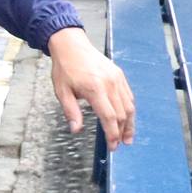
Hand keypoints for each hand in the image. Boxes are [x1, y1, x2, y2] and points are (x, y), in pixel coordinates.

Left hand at [48, 28, 136, 149]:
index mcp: (95, 89)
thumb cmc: (65, 68)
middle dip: (122, 132)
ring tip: (128, 136)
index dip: (112, 135)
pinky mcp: (120, 75)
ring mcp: (117, 79)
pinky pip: (129, 96)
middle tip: (120, 145)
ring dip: (130, 123)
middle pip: (122, 114)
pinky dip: (129, 109)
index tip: (112, 147)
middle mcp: (110, 84)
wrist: (72, 46)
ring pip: (129, 106)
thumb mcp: (62, 92)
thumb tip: (76, 130)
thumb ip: (71, 112)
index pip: (109, 117)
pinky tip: (126, 118)